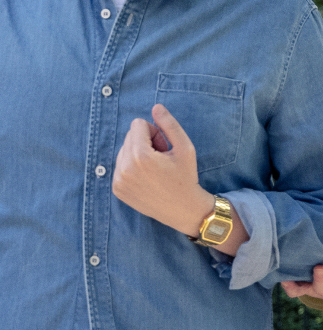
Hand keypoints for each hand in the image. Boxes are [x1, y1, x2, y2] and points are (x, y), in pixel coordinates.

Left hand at [112, 104, 213, 236]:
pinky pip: (120, 166)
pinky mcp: (117, 189)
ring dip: (138, 155)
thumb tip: (156, 107)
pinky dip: (132, 168)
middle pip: (129, 136)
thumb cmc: (186, 177)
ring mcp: (119, 180)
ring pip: (124, 150)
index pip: (137, 124)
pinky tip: (148, 179)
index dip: (154, 132)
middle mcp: (125, 168)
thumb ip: (169, 125)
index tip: (164, 148)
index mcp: (140, 156)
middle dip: (145, 142)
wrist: (183, 210)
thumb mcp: (185, 148)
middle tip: (162, 159)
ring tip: (155, 170)